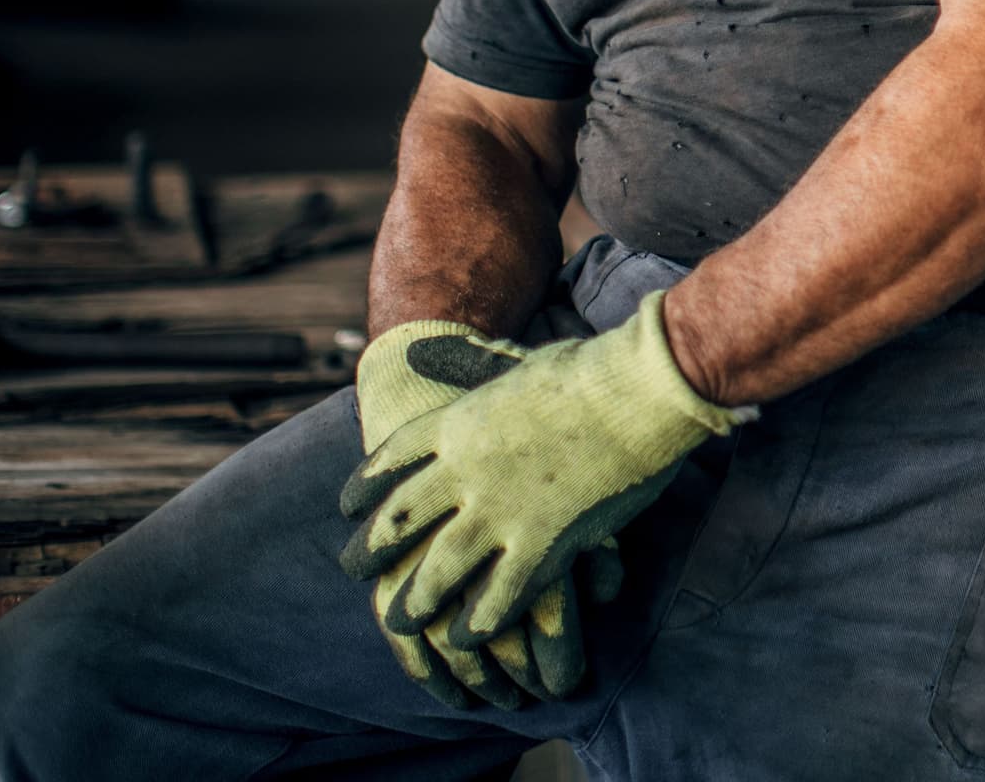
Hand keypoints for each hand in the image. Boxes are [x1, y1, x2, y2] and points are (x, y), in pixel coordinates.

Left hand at [349, 318, 622, 703]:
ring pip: (436, 570)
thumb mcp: (513, 363)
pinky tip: (464, 637)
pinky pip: (495, 601)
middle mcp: (465, 471)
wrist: (636, 391)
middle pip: (399, 520)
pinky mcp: (539, 547)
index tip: (348, 506)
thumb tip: (428, 347)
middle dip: (372, 549)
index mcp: (459, 422)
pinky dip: (475, 624)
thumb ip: (473, 368)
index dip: (365, 485)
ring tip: (398, 617)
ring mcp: (499, 513)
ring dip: (413, 598)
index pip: (393, 459)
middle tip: (353, 568)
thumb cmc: (587, 368)